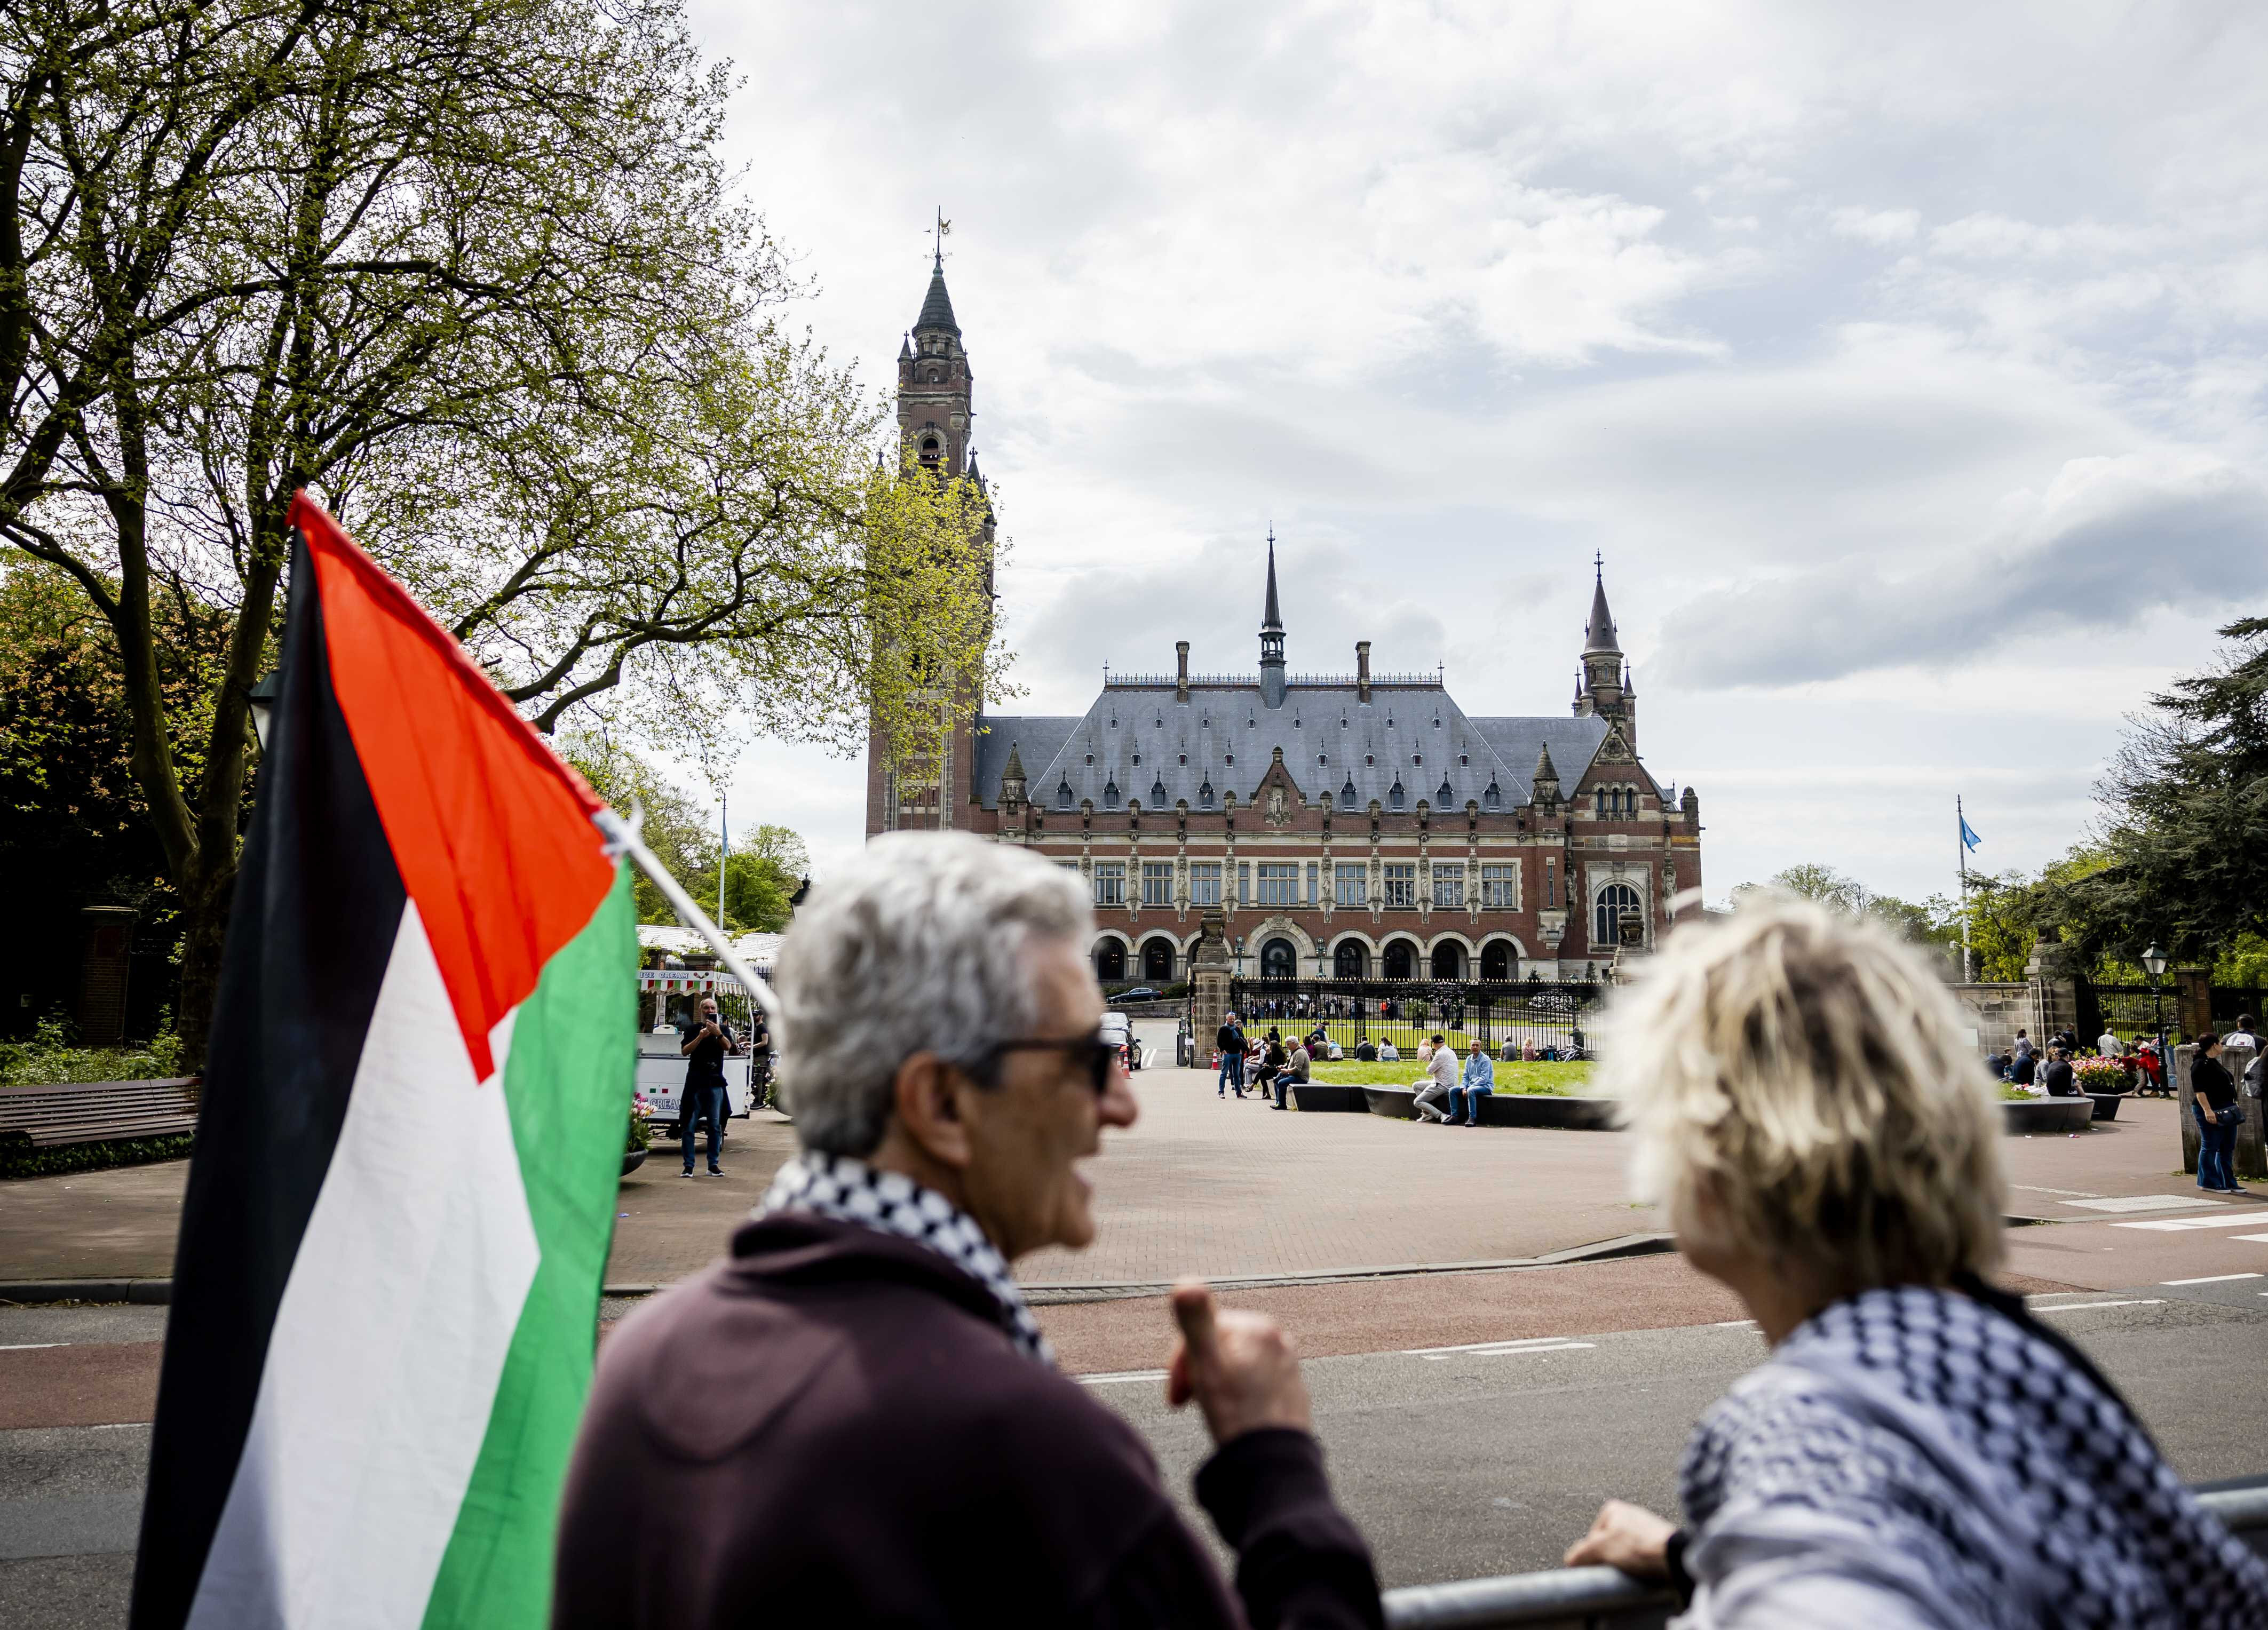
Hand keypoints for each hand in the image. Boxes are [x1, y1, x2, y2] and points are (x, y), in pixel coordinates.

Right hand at [1166, 1280, 1310, 1444]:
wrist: (1272, 1462)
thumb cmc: (1239, 1418)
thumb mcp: (1207, 1366)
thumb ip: (1196, 1322)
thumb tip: (1185, 1283)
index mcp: (1255, 1327)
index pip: (1202, 1331)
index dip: (1181, 1361)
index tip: (1177, 1392)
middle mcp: (1276, 1339)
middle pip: (1218, 1346)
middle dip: (1197, 1372)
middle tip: (1188, 1402)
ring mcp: (1286, 1363)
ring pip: (1234, 1364)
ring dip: (1215, 1383)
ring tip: (1212, 1409)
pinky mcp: (1291, 1387)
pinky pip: (1253, 1381)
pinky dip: (1237, 1394)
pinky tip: (1234, 1414)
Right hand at [1565, 1500, 1675, 1579]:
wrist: (1672, 1555)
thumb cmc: (1639, 1547)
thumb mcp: (1600, 1549)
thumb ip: (1580, 1553)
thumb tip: (1570, 1559)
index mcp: (1613, 1508)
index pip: (1592, 1535)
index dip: (1592, 1553)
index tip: (1598, 1563)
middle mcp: (1629, 1512)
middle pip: (1608, 1542)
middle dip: (1609, 1556)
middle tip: (1615, 1567)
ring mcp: (1645, 1526)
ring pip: (1625, 1549)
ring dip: (1625, 1560)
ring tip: (1631, 1568)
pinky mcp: (1657, 1540)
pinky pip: (1641, 1554)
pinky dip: (1639, 1562)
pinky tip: (1642, 1568)